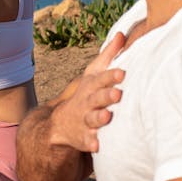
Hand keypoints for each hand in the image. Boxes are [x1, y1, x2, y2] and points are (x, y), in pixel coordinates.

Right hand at [49, 32, 125, 152]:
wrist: (58, 125)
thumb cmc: (85, 95)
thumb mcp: (94, 75)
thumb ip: (108, 56)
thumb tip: (122, 34)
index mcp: (91, 86)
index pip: (101, 79)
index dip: (110, 76)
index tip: (123, 73)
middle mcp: (86, 102)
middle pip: (96, 98)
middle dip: (106, 96)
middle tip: (118, 94)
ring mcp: (83, 121)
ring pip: (91, 119)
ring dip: (98, 118)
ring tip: (107, 117)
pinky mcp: (83, 139)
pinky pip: (86, 142)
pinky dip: (90, 143)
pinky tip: (98, 146)